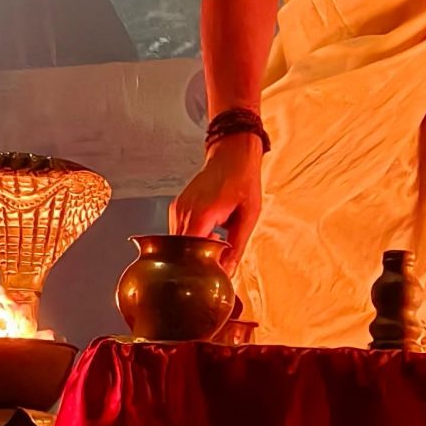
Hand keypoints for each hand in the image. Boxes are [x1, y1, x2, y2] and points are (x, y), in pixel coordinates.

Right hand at [171, 132, 262, 261]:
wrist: (233, 153)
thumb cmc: (243, 180)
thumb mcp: (249, 216)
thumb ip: (237, 247)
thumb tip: (228, 273)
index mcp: (201, 214)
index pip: (187, 254)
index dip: (196, 267)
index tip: (210, 272)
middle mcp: (184, 212)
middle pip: (179, 251)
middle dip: (195, 260)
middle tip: (216, 258)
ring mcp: (178, 208)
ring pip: (177, 243)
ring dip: (193, 249)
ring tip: (216, 239)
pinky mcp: (177, 206)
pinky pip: (178, 232)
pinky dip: (191, 238)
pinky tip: (210, 231)